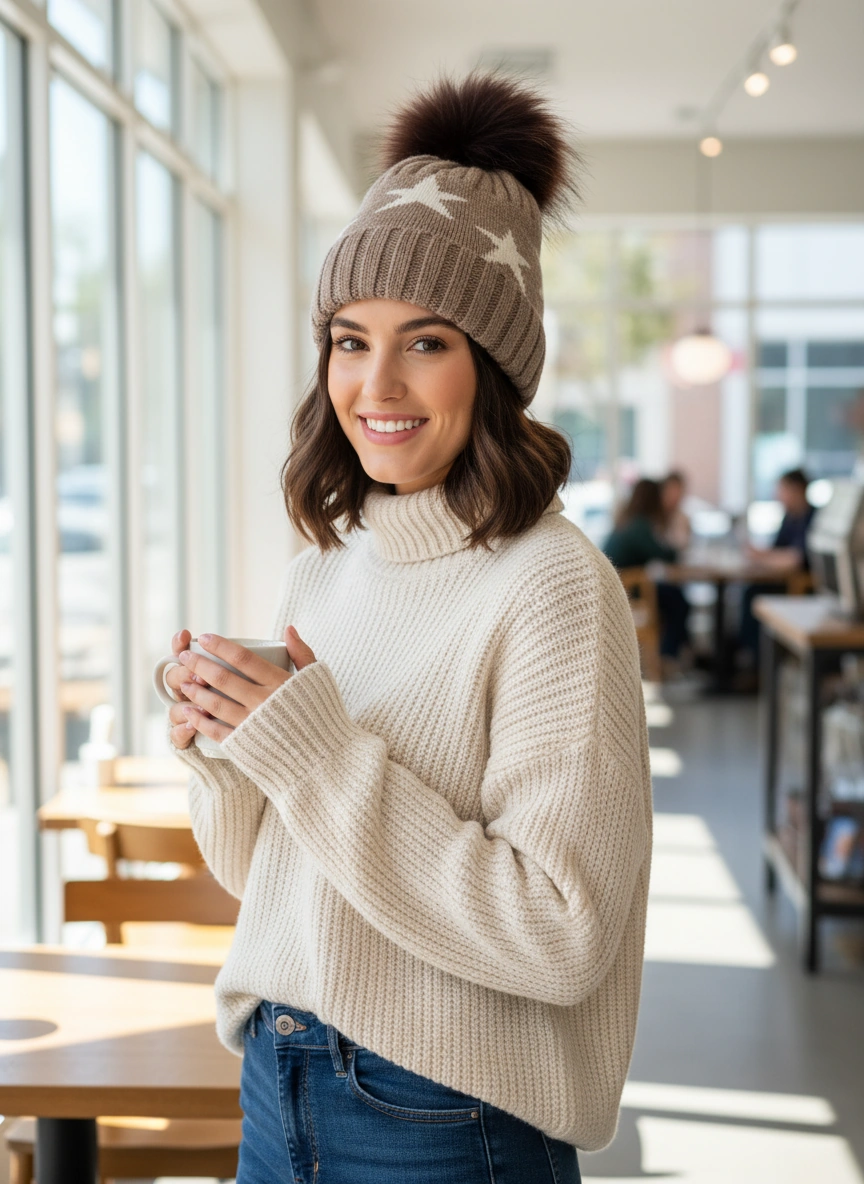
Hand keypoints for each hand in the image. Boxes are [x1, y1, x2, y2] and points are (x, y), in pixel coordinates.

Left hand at [172, 626, 316, 747]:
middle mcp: (263, 702)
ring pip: (216, 703)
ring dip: (195, 691)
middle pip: (223, 678)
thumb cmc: (323, 716)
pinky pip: (216, 731)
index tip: (203, 638)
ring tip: (184, 681)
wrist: (325, 760)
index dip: (220, 646)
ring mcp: (252, 725)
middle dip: (199, 664)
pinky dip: (200, 720)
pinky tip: (189, 711)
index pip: (243, 658)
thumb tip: (288, 628)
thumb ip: (302, 653)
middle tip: (184, 656)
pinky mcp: (245, 746)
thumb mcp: (318, 680)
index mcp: (280, 683)